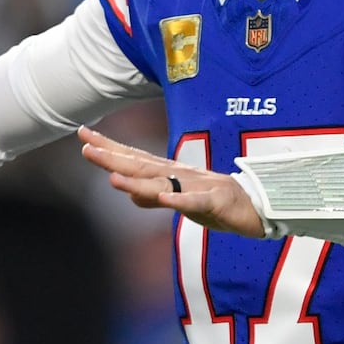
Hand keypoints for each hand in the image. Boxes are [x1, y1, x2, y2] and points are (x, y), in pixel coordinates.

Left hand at [79, 126, 266, 237]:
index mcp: (172, 174)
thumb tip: (128, 194)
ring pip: (163, 184)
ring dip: (137, 181)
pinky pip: (194, 201)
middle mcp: (180, 175)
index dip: (109, 148)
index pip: (134, 158)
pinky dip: (178, 200)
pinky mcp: (216, 202)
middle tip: (85, 147)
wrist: (259, 207)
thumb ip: (155, 198)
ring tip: (112, 177)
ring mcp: (197, 187)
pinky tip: (163, 199)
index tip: (83, 136)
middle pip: (142, 166)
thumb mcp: (182, 201)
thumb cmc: (219, 203)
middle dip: (113, 158)